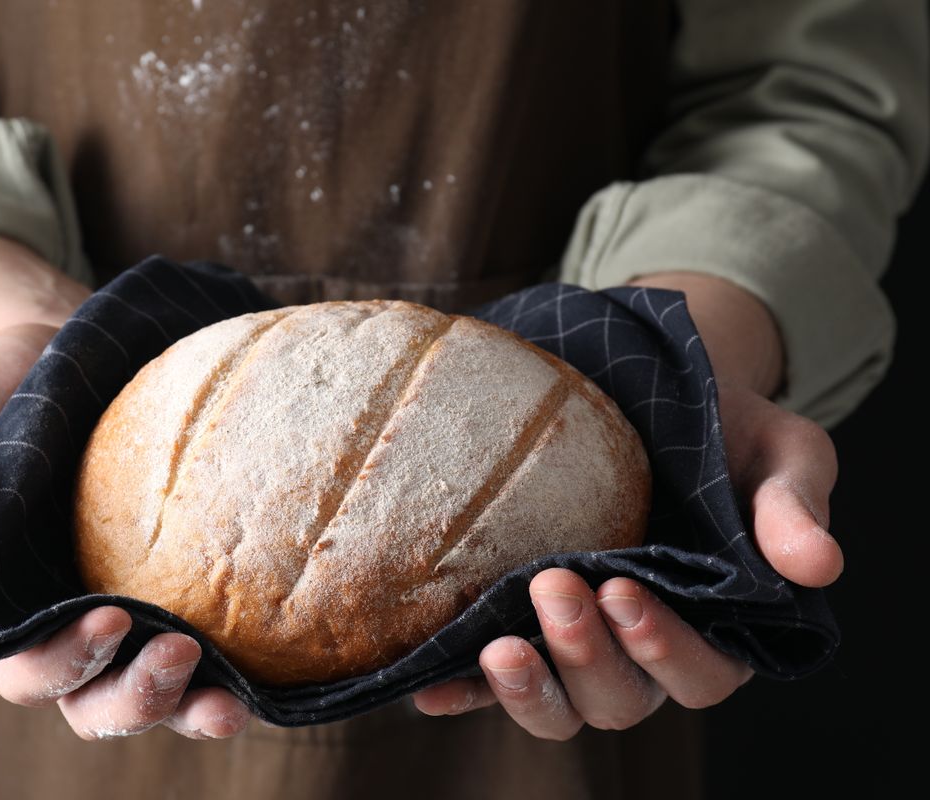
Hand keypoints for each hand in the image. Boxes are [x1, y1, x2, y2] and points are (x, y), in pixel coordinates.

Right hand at [0, 235, 251, 739]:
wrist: (58, 350)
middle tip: (179, 658)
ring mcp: (126, 609)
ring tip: (230, 702)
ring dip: (189, 706)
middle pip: (94, 701)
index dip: (61, 661)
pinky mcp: (178, 583)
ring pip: (152, 692)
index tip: (110, 620)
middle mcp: (63, 623)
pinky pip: (208, 646)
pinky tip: (265, 671)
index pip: (23, 665)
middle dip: (134, 698)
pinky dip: (235, 671)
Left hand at [412, 272, 841, 736]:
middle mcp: (646, 648)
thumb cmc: (729, 428)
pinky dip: (464, 692)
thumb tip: (818, 565)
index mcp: (719, 625)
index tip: (625, 590)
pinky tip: (430, 688)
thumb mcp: (781, 453)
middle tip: (556, 585)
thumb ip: (794, 507)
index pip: (702, 670)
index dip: (664, 646)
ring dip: (528, 690)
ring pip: (561, 704)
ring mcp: (581, 642)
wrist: (655, 392)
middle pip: (621, 697)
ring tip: (497, 647)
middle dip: (587, 654)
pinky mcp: (525, 624)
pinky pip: (493, 682)